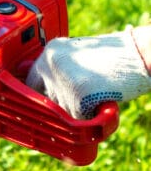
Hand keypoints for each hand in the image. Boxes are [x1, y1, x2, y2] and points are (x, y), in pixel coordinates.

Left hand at [26, 29, 150, 118]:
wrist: (140, 54)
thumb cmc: (113, 58)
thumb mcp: (77, 57)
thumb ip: (58, 71)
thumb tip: (37, 92)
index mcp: (49, 53)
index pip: (30, 82)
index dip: (39, 96)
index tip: (46, 104)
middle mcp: (50, 64)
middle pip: (43, 99)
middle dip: (59, 105)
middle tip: (78, 102)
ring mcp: (61, 79)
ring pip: (60, 111)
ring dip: (76, 111)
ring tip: (95, 95)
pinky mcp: (77, 95)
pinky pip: (77, 118)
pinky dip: (90, 115)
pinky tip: (101, 100)